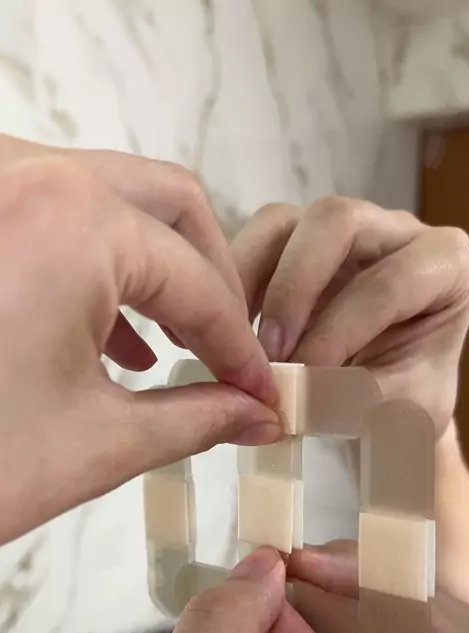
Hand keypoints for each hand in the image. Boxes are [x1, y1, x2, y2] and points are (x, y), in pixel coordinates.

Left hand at [0, 136, 280, 544]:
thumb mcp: (99, 443)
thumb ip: (198, 418)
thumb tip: (254, 414)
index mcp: (76, 224)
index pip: (200, 286)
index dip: (241, 349)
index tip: (262, 393)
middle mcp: (31, 178)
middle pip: (170, 205)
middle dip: (212, 282)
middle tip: (229, 349)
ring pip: (112, 202)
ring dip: (157, 271)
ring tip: (181, 348)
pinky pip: (56, 219)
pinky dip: (98, 268)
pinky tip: (114, 340)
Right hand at [231, 198, 468, 434]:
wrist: (390, 398)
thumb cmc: (408, 397)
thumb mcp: (398, 410)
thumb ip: (354, 399)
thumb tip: (292, 395)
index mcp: (444, 264)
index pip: (389, 282)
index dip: (341, 331)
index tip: (305, 378)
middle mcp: (395, 231)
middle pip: (337, 221)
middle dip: (294, 287)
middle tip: (270, 354)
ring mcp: (341, 231)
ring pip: (286, 222)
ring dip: (252, 280)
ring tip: (238, 342)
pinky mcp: (298, 242)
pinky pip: (256, 241)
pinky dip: (235, 284)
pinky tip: (227, 331)